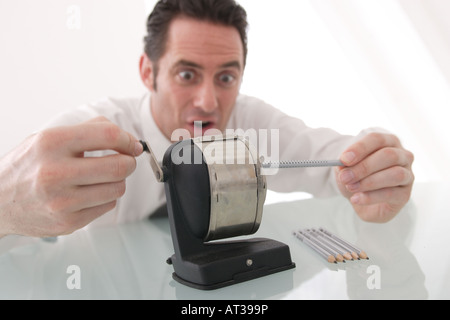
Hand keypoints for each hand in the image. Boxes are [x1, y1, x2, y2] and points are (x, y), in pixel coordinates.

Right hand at [0, 117, 143, 237]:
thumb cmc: (29, 166)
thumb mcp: (49, 137)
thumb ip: (90, 130)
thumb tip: (129, 139)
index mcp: (51, 143)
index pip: (107, 136)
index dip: (127, 140)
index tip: (132, 145)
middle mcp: (55, 172)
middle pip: (119, 166)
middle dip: (128, 162)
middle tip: (124, 161)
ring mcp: (61, 201)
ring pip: (118, 188)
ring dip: (117, 181)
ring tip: (101, 177)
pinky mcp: (68, 222)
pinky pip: (108, 206)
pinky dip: (105, 197)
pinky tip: (88, 193)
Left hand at [335, 132, 413, 222]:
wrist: (364, 200)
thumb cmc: (358, 177)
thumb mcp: (347, 168)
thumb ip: (346, 165)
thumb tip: (343, 165)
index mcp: (388, 142)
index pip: (377, 139)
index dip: (360, 148)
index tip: (344, 159)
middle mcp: (402, 156)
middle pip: (388, 155)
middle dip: (364, 167)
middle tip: (345, 177)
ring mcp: (407, 175)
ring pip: (395, 174)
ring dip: (369, 182)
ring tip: (351, 187)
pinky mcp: (405, 194)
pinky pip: (391, 194)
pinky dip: (370, 197)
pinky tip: (356, 199)